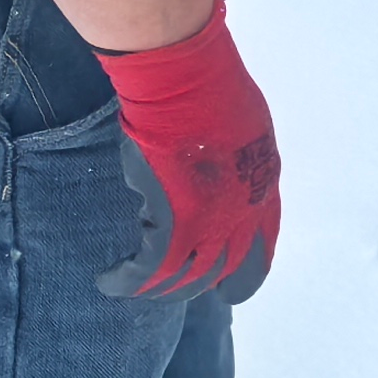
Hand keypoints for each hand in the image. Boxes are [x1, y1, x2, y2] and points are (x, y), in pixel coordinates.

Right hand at [92, 0, 279, 299]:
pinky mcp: (172, 223)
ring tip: (141, 289)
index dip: (250, 265)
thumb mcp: (244, 127)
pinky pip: (149, 268)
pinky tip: (113, 281)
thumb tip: (222, 171)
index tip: (235, 280)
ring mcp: (211, 221)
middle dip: (211, 287)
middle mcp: (243, 211)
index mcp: (264, 185)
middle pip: (230, 268)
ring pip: (188, 277)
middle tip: (185, 294)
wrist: (186, 84)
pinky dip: (128, 280)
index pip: (265, 240)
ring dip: (162, 289)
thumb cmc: (212, 87)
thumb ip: (236, 157)